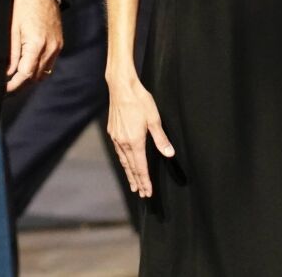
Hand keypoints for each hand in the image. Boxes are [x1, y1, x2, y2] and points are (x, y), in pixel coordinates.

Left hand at [8, 0, 63, 92]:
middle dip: (21, 85)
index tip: (4, 90)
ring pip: (44, 73)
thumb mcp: (12, 29)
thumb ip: (12, 53)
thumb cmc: (23, 7)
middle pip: (35, 77)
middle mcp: (50, 49)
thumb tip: (8, 73)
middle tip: (7, 88)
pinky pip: (49, 64)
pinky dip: (39, 69)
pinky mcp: (59, 44)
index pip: (25, 75)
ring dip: (31, 79)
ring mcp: (57, 47)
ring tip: (17, 80)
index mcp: (36, 45)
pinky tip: (29, 67)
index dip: (14, 85)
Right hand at [107, 71, 174, 196]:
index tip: (148, 192)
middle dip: (137, 181)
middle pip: (131, 167)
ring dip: (129, 173)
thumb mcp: (154, 119)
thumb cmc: (140, 100)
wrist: (121, 87)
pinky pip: (118, 151)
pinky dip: (123, 161)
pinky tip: (125, 163)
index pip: (141, 167)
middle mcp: (123, 142)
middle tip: (141, 193)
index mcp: (135, 141)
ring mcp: (116, 137)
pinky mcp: (112, 131)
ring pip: (123, 161)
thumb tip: (169, 154)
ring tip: (133, 184)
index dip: (145, 180)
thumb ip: (161, 138)